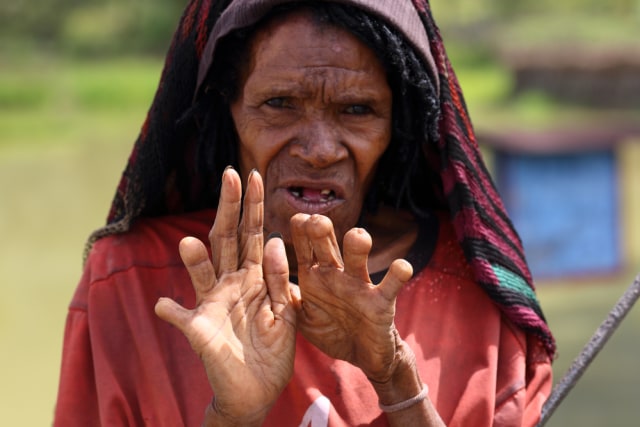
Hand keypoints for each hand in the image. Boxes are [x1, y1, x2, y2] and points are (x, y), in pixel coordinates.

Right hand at [155, 168, 295, 424]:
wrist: (258, 390)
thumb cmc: (273, 350)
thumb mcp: (287, 312)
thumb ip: (280, 278)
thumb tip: (275, 240)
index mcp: (255, 276)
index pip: (253, 234)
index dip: (253, 206)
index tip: (253, 175)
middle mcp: (231, 282)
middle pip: (227, 239)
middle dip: (229, 208)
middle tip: (230, 175)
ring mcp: (212, 303)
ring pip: (202, 271)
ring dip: (194, 259)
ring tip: (189, 243)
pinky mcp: (198, 329)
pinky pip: (180, 317)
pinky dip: (170, 311)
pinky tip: (162, 305)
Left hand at [289, 213, 412, 382]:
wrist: (362, 355)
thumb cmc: (330, 329)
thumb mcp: (301, 316)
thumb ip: (284, 296)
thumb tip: (259, 274)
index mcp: (315, 276)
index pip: (304, 248)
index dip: (300, 233)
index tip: (296, 219)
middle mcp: (337, 274)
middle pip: (328, 247)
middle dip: (322, 232)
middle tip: (316, 220)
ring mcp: (360, 285)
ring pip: (358, 260)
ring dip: (358, 246)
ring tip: (357, 235)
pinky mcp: (381, 302)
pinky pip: (391, 285)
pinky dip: (398, 274)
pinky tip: (401, 266)